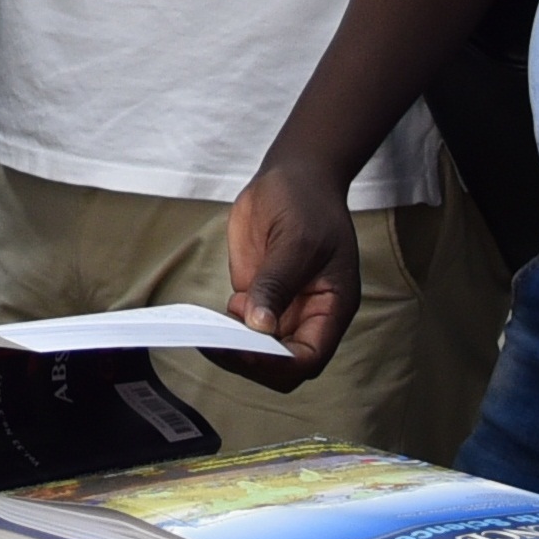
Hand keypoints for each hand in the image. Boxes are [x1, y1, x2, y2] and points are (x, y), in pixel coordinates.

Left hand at [218, 153, 359, 388]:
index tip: (245, 348)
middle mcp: (309, 315)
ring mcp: (282, 307)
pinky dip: (223, 330)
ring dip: (232, 347)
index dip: (278, 363)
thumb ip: (277, 284)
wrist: (294, 175)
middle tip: (216, 342)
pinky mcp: (258, 295)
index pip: (309, 358)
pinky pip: (240, 327)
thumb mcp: (295, 241)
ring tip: (207, 329)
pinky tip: (208, 316)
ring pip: (259, 350)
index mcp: (332, 307)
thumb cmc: (307, 203)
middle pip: (283, 363)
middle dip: (251, 360)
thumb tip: (260, 326)